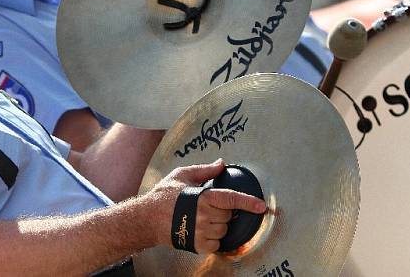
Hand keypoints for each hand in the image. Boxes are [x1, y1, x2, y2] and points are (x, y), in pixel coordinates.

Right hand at [144, 159, 265, 253]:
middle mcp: (204, 216)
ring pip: (224, 230)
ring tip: (201, 218)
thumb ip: (204, 170)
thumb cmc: (163, 196)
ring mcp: (202, 232)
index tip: (262, 206)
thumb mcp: (182, 175)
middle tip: (206, 206)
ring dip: (218, 224)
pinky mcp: (198, 245)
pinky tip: (200, 229)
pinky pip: (216, 244)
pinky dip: (212, 238)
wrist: (147, 219)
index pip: (232, 198)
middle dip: (223, 210)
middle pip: (229, 215)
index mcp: (203, 197)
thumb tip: (221, 164)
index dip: (248, 202)